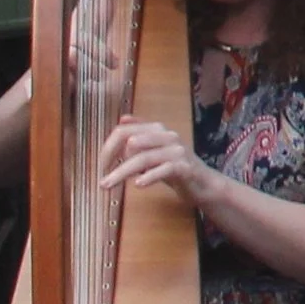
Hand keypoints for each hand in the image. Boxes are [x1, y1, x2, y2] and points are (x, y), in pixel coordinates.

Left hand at [98, 116, 218, 207]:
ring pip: (143, 158)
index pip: (124, 130)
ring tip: (108, 185)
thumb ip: (140, 134)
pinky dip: (149, 176)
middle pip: (131, 142)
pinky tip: (138, 184)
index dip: (107, 148)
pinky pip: (164, 169)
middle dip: (111, 159)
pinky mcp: (185, 167)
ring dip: (121, 172)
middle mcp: (168, 135)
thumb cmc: (175, 167)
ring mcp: (177, 151)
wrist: (204, 183)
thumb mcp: (155, 149)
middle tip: (101, 178)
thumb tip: (122, 118)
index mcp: (158, 129)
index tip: (100, 165)